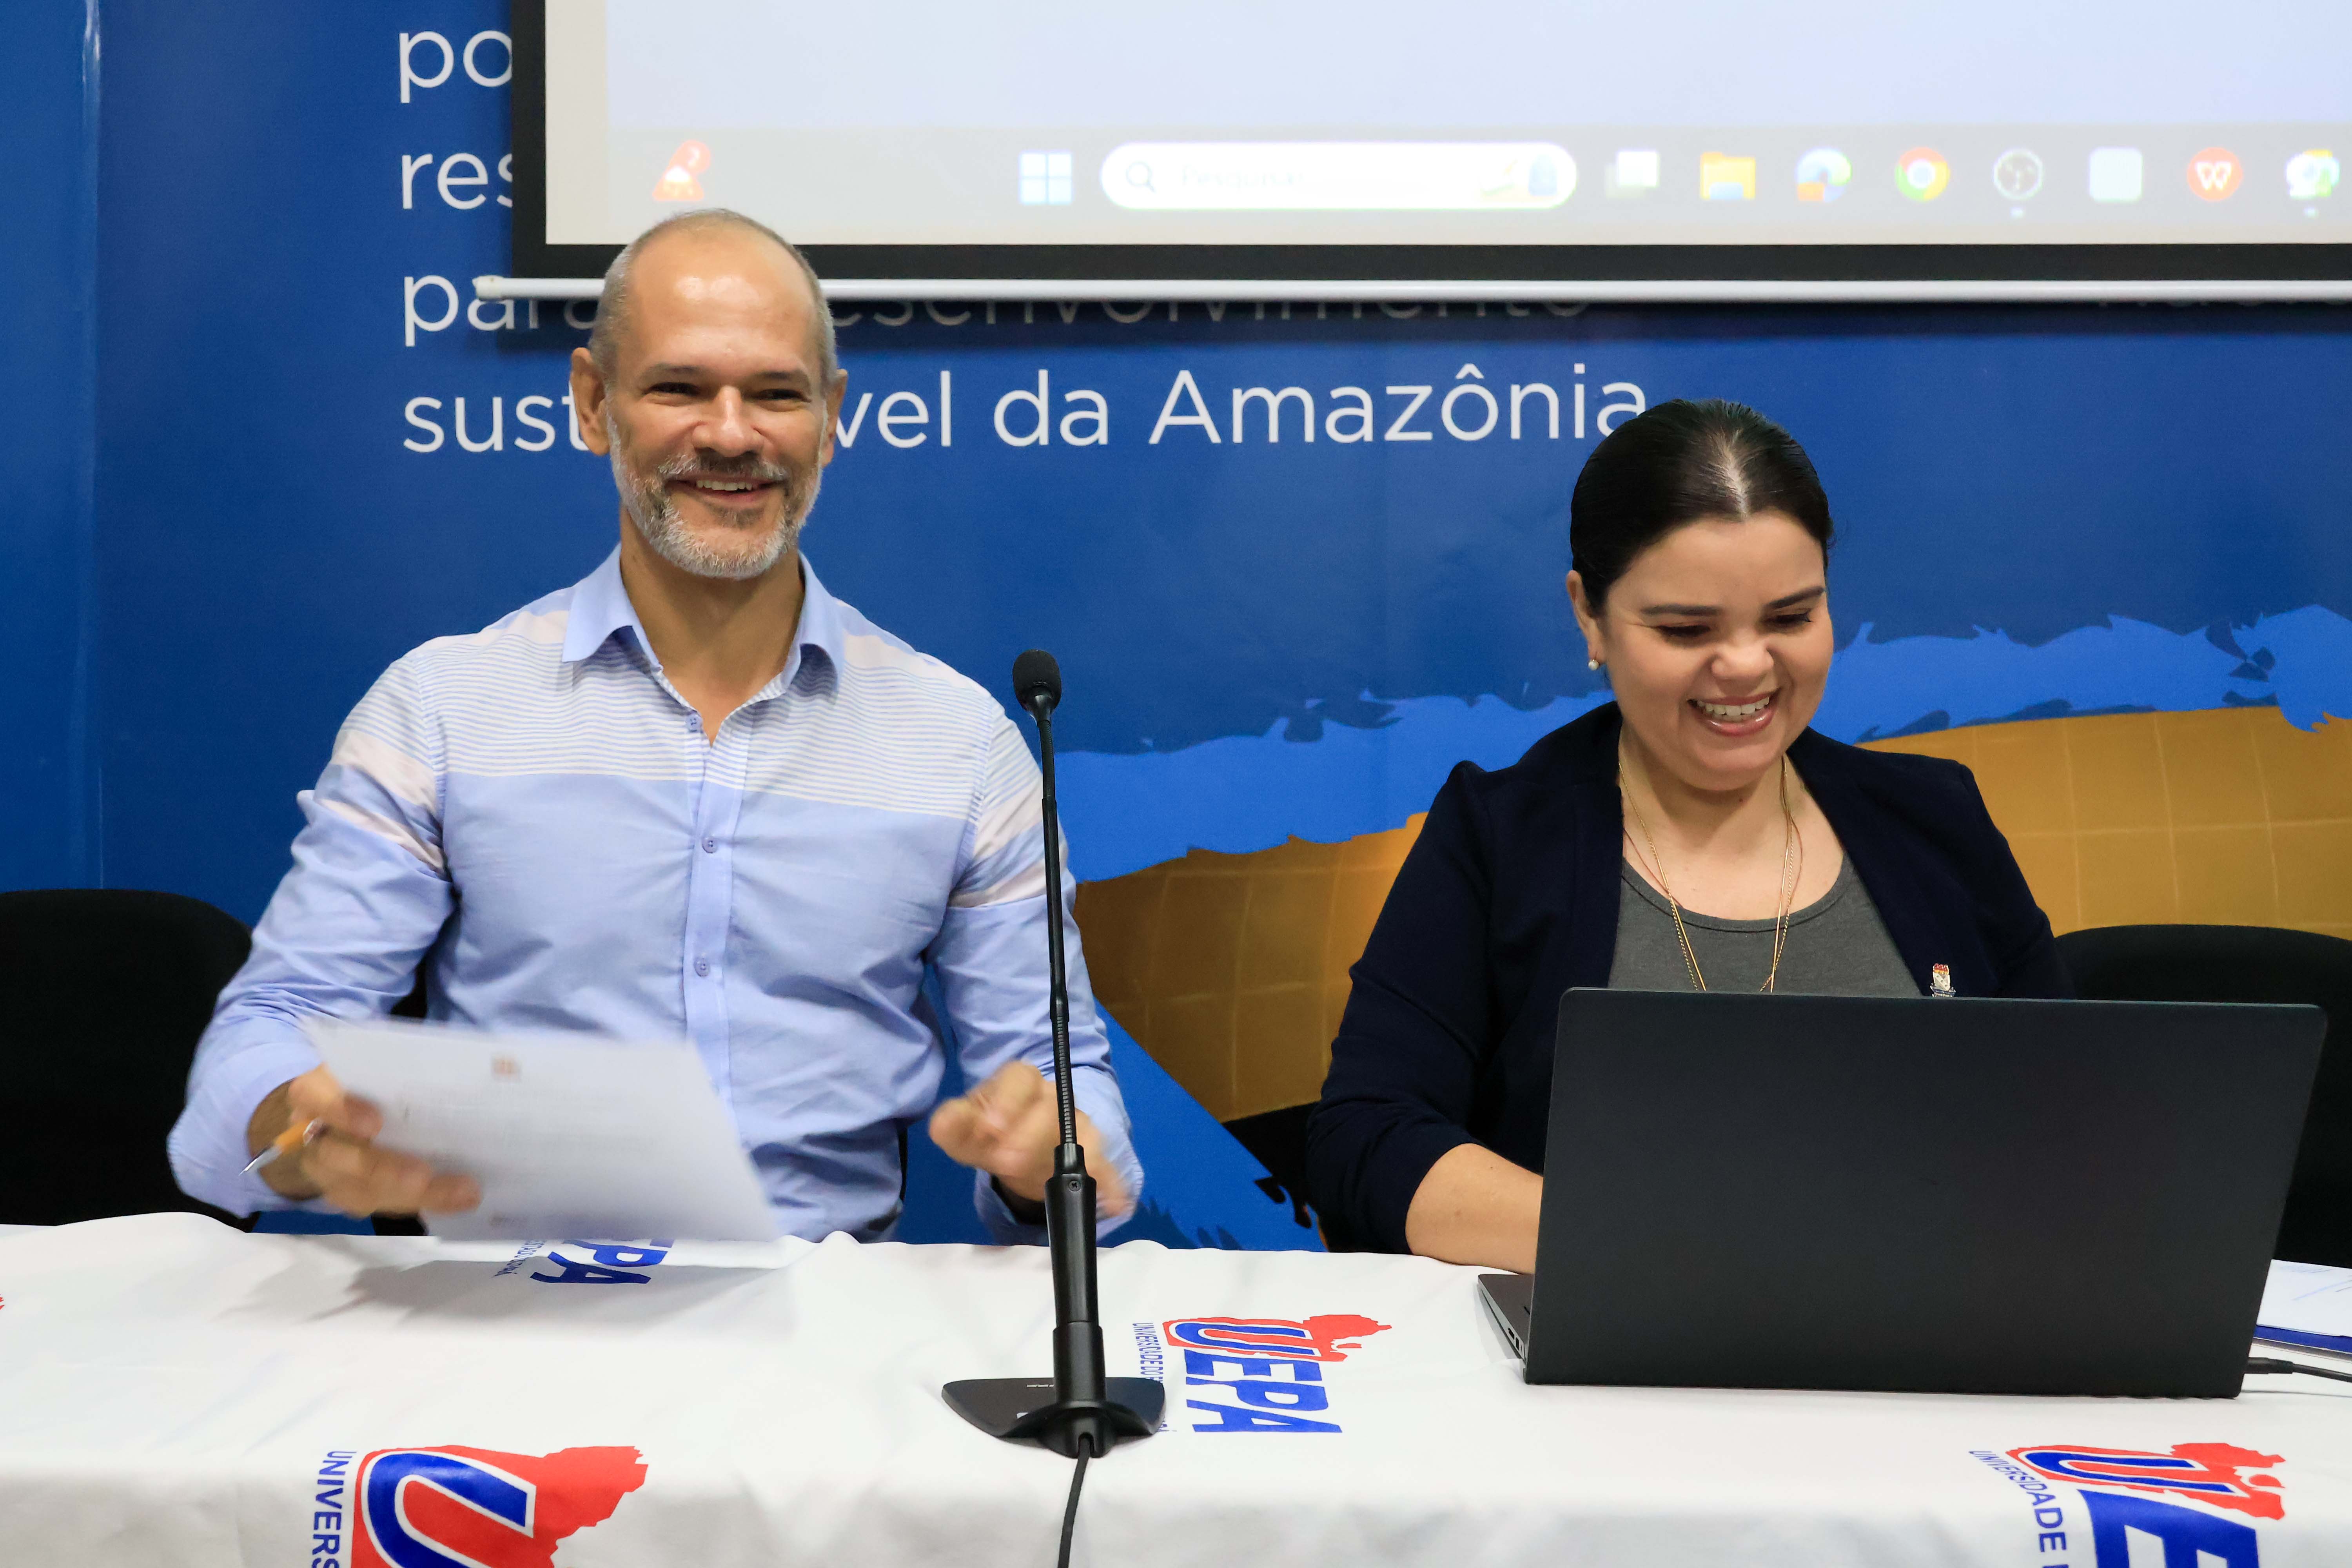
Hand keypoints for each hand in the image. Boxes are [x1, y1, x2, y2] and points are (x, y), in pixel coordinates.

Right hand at [245, 1065, 480, 1216]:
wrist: (335, 1110)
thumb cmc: (366, 1081)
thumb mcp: (374, 1067)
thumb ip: (399, 1071)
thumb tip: (466, 1071)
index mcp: (313, 1093)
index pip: (314, 1097)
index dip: (341, 1111)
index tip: (374, 1123)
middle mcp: (312, 1134)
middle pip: (340, 1157)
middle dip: (385, 1169)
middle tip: (425, 1176)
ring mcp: (324, 1170)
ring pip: (358, 1191)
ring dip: (412, 1196)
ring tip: (462, 1193)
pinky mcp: (343, 1193)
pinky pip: (375, 1205)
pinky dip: (416, 1203)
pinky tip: (453, 1199)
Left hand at [927, 1063, 1132, 1217]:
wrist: (1018, 1141)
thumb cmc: (988, 1133)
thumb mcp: (963, 1131)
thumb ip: (952, 1126)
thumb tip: (945, 1124)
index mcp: (1019, 1081)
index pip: (1019, 1076)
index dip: (1006, 1101)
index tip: (991, 1127)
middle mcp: (1051, 1096)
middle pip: (1049, 1107)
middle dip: (1026, 1135)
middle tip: (1005, 1161)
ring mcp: (1076, 1123)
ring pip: (1082, 1133)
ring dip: (1066, 1157)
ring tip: (1043, 1182)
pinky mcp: (1093, 1153)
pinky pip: (1108, 1166)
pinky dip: (1113, 1185)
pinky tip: (1116, 1204)